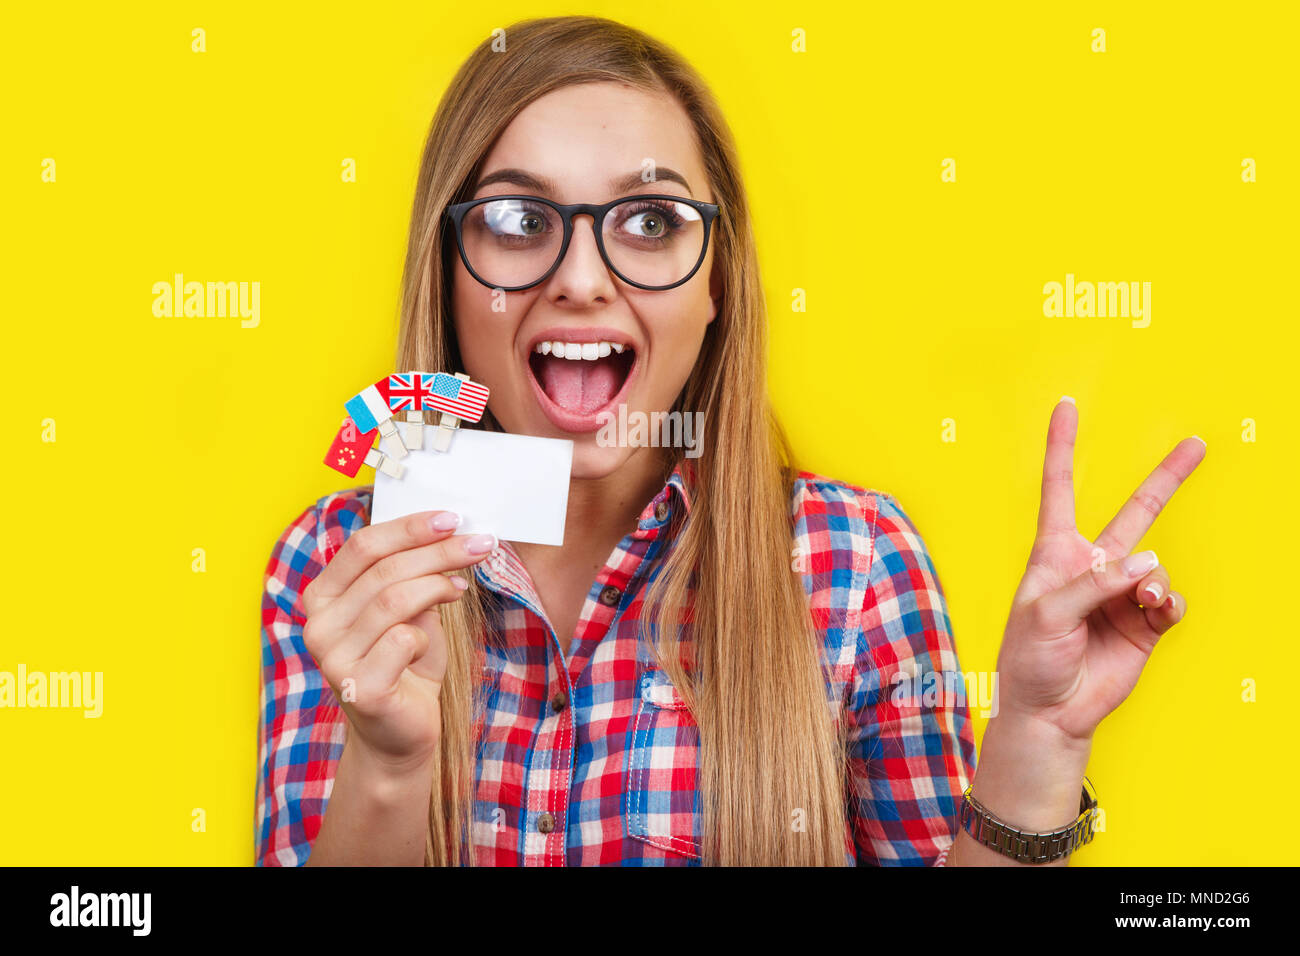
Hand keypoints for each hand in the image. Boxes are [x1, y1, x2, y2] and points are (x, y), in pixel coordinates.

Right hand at [299, 510, 494, 773]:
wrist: (400, 732)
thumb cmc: (406, 664)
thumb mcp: (410, 609)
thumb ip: (413, 574)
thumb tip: (449, 533)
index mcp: (323, 596)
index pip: (363, 546)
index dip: (409, 528)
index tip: (453, 518)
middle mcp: (318, 625)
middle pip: (384, 569)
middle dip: (438, 551)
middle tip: (480, 543)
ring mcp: (332, 658)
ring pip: (395, 598)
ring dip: (439, 585)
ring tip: (462, 588)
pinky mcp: (358, 687)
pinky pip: (403, 639)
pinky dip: (427, 636)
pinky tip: (429, 645)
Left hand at [996, 398, 1205, 745]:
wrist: (1049, 711)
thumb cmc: (1029, 658)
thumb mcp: (1045, 614)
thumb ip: (1093, 584)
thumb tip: (1148, 564)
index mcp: (1055, 553)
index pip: (1060, 489)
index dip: (1063, 447)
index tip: (1066, 405)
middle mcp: (1092, 566)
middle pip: (1135, 512)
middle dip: (1166, 478)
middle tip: (1197, 443)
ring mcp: (1122, 593)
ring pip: (1156, 567)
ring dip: (1152, 582)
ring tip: (1140, 603)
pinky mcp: (1146, 623)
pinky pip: (1170, 600)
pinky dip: (1167, 604)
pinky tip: (1156, 612)